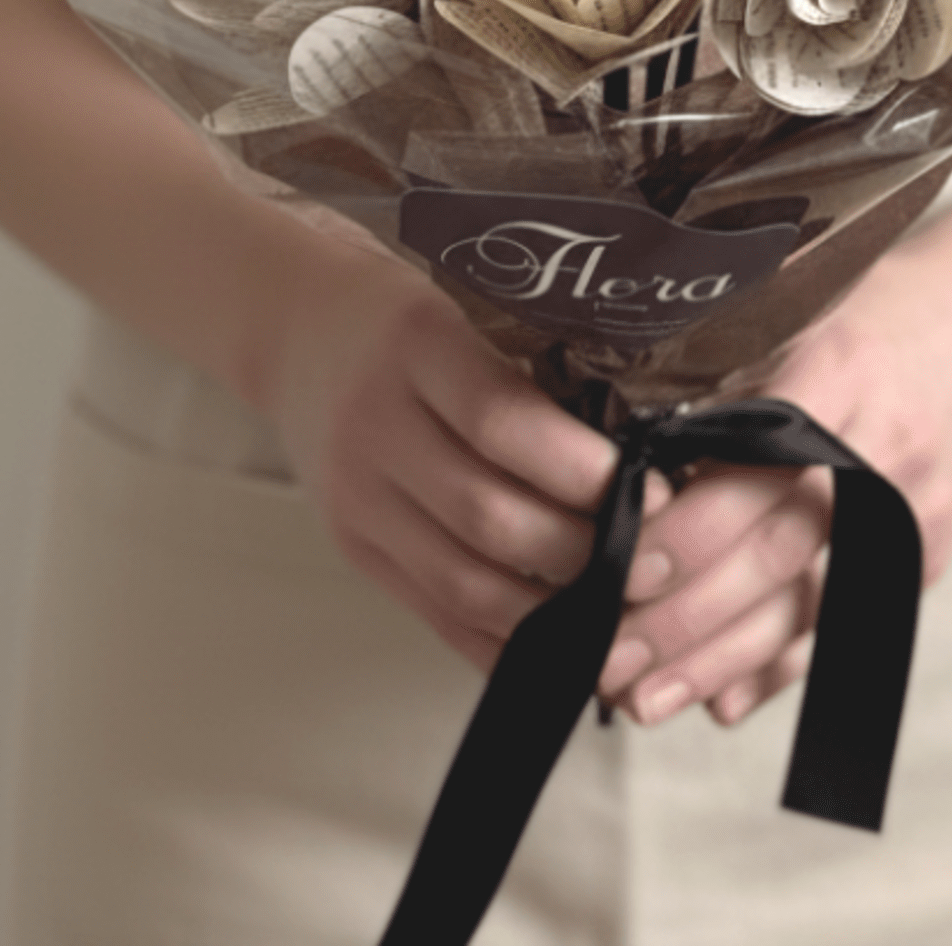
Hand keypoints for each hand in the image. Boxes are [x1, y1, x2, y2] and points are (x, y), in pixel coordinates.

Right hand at [270, 234, 670, 670]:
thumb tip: (648, 438)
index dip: (584, 469)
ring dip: (553, 612)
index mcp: (414, 346)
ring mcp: (358, 498)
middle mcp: (376, 427)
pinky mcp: (354, 547)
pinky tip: (562, 645)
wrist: (293, 328)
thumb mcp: (465, 306)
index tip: (657, 486)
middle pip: (489, 516)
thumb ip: (535, 365)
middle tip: (659, 561)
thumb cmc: (404, 315)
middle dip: (587, 553)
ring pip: (464, 581)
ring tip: (624, 609)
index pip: (503, 422)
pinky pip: (436, 614)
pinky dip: (504, 642)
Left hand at [598, 229, 951, 725]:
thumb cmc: (876, 306)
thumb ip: (728, 380)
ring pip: (810, 603)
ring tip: (646, 699)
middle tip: (607, 654)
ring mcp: (911, 508)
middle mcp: (880, 448)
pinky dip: (783, 666)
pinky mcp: (924, 550)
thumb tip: (628, 457)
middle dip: (687, 615)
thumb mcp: (799, 310)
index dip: (690, 527)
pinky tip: (723, 699)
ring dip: (723, 661)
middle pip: (780, 549)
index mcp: (838, 370)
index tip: (621, 564)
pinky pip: (846, 619)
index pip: (758, 466)